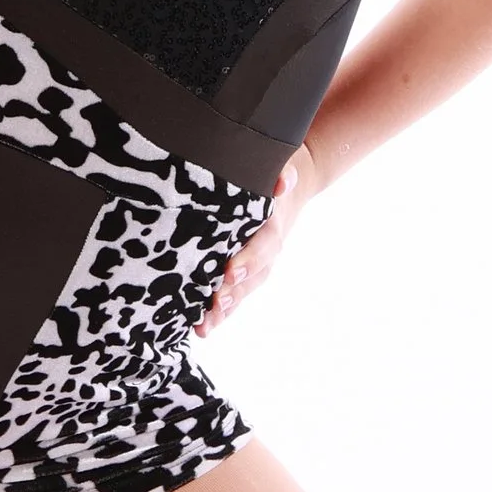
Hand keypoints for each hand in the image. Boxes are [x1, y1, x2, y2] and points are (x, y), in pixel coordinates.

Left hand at [196, 142, 317, 334]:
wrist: (290, 184)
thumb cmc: (274, 171)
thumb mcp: (280, 164)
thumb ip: (280, 172)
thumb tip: (284, 179)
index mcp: (273, 224)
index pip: (264, 244)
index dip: (249, 259)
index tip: (230, 272)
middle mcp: (268, 249)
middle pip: (253, 276)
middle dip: (233, 292)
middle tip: (214, 303)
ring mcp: (258, 263)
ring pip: (243, 290)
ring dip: (225, 309)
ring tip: (204, 325)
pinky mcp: (245, 272)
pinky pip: (235, 294)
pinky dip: (220, 313)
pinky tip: (201, 328)